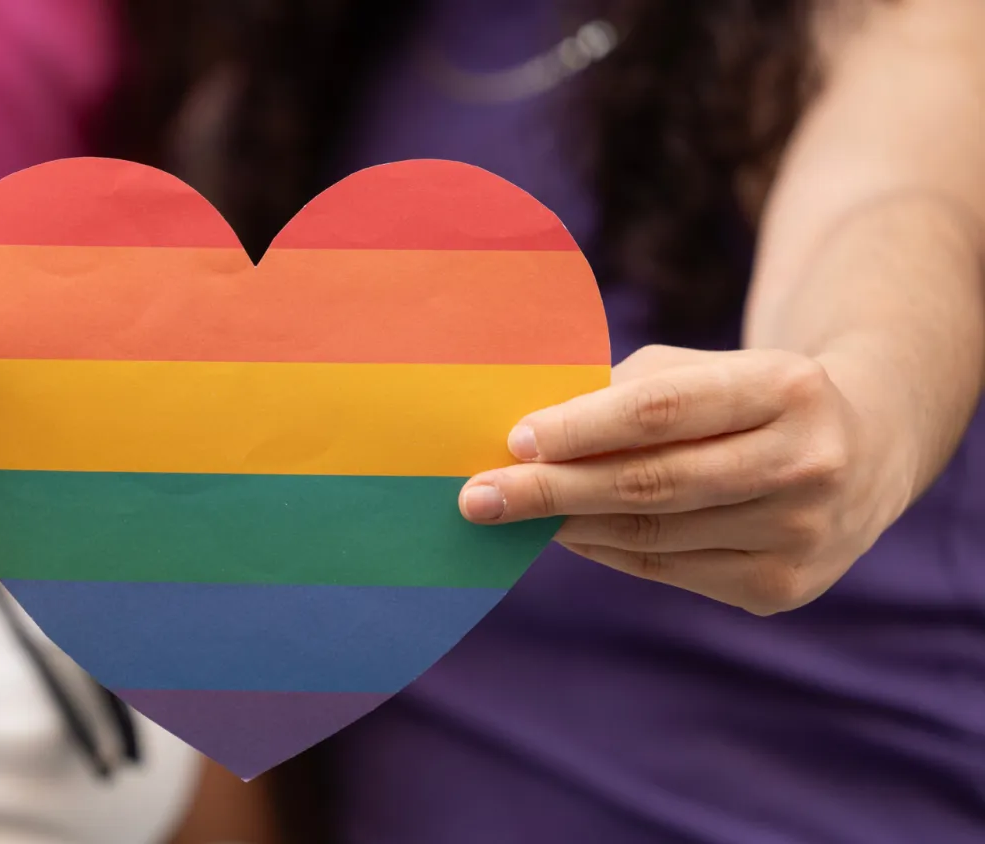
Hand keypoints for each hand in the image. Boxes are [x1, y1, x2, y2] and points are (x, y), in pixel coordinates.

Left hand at [458, 345, 906, 614]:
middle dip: (552, 490)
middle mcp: (805, 464)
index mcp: (786, 388)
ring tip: (507, 513)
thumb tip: (524, 438)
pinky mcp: (781, 588)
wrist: (862, 454)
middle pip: (652, 483)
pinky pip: (665, 570)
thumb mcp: (704, 371)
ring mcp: (800, 535)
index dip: (582, 427)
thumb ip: (624, 394)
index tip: (514, 440)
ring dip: (568, 525)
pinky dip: (605, 550)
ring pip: (653, 535)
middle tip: (477, 496)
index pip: (663, 411)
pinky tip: (566, 534)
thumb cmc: (747, 400)